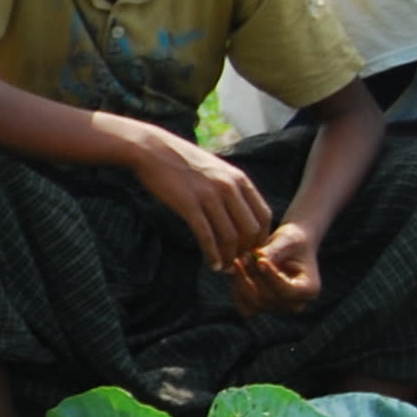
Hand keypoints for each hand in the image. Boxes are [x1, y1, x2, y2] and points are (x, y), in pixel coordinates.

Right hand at [129, 127, 275, 270]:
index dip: (261, 237)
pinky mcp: (189, 205)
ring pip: (230, 236)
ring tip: (224, 267)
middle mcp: (229, 187)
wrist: (152, 150)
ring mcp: (209, 196)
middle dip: (246, 250)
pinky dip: (212, 255)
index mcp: (239, 179)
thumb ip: (231, 187)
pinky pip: (206, 236)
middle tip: (237, 262)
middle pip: (250, 229)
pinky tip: (211, 264)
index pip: (263, 215)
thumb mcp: (216, 168)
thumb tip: (240, 210)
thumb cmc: (182, 161)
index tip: (252, 249)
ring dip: (229, 257)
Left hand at [229, 221, 324, 314]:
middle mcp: (295, 304)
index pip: (287, 291)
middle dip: (254, 275)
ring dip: (243, 282)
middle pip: (268, 298)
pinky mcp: (262, 307)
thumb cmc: (292, 241)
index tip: (260, 260)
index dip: (271, 277)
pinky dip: (238, 291)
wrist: (287, 246)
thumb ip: (275, 250)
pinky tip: (238, 272)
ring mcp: (278, 308)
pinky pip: (245, 307)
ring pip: (254, 304)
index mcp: (309, 289)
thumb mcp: (288, 240)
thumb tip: (259, 258)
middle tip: (245, 255)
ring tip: (240, 260)